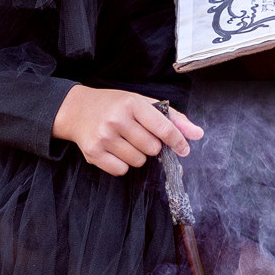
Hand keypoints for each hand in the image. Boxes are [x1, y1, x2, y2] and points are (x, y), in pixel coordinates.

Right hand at [53, 87, 202, 176]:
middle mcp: (117, 119)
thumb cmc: (114, 106)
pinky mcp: (93, 153)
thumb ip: (172, 118)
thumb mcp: (142, 103)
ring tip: (125, 142)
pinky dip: (122, 165)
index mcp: (132, 103)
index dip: (178, 141)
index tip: (184, 149)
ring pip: (138, 161)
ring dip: (137, 156)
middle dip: (151, 146)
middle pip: (152, 148)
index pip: (164, 128)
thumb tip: (198, 134)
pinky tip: (114, 150)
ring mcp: (104, 137)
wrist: (77, 110)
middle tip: (139, 136)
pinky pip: (121, 170)